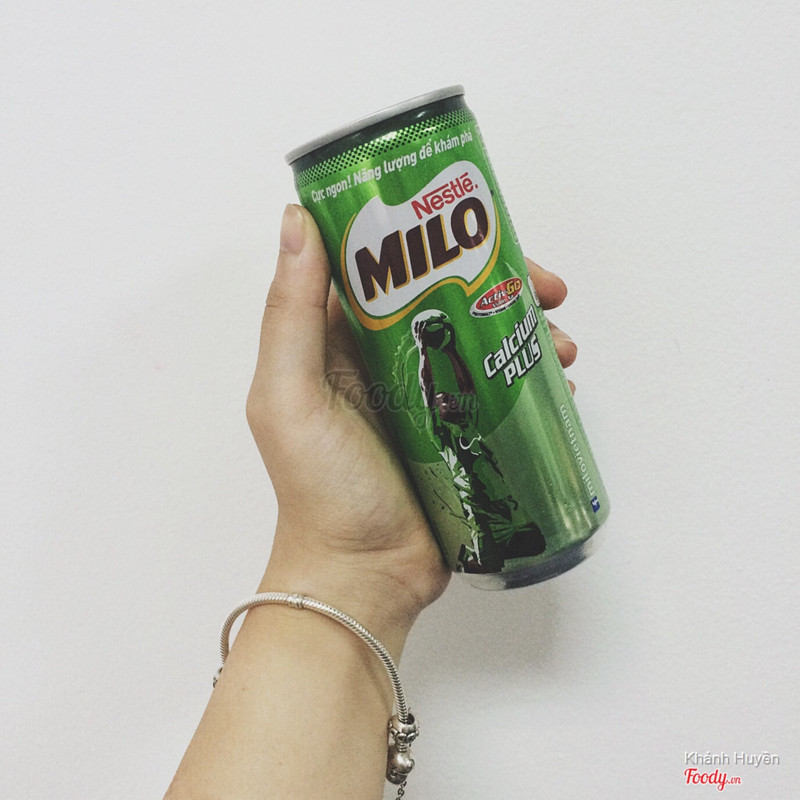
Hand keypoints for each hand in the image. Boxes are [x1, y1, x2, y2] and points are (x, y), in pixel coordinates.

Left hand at [246, 205, 576, 654]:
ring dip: (524, 327)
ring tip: (561, 344)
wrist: (364, 574)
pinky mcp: (457, 426)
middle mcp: (380, 355)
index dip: (433, 236)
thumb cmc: (320, 491)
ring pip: (479, 335)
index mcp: (337, 338)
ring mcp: (423, 391)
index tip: (480, 230)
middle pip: (446, 293)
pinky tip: (557, 384)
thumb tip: (298, 220)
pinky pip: (498, 384)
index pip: (386, 262)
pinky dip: (529, 374)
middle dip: (499, 282)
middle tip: (548, 290)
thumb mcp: (291, 397)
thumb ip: (290, 313)